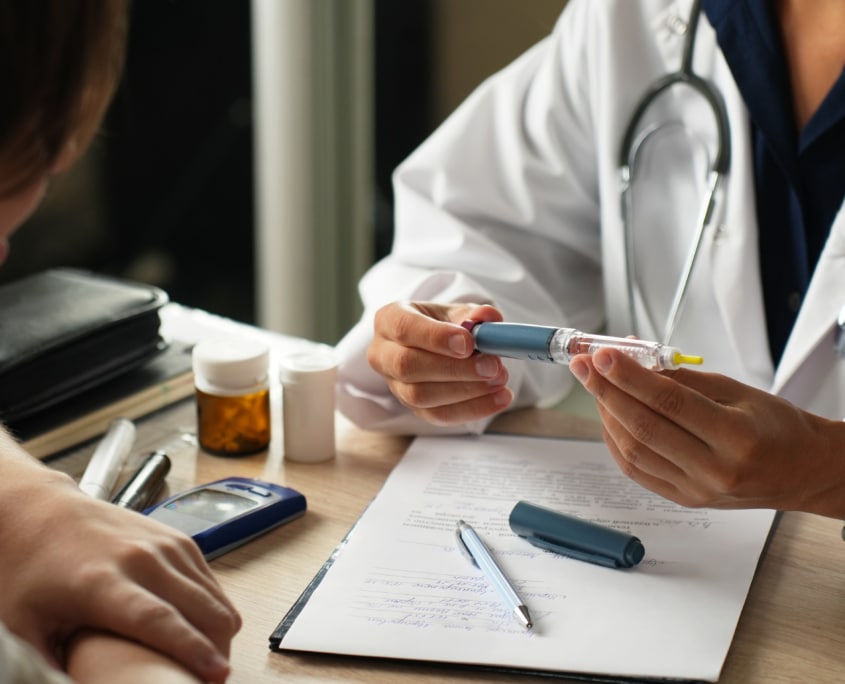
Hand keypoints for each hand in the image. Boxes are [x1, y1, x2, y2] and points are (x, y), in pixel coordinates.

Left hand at [0, 443, 240, 682]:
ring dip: (221, 633)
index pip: (159, 619)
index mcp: (102, 582)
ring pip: (216, 597)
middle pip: (201, 610)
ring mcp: (166, 544)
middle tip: (209, 681)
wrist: (42, 512)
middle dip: (218, 651)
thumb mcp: (25, 627)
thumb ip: (50, 665)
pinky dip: (216, 609)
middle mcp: (142, 558)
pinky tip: (203, 630)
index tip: (217, 674)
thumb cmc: (31, 572)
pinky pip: (213, 582)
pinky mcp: (179, 539)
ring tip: (209, 661)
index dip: (192, 649)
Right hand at [368, 301, 512, 424]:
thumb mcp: (457, 312)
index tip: (469, 344)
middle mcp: (383, 354)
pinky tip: (499, 398)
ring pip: (420, 396)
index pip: (404, 328)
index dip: (436, 338)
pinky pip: (437, 415)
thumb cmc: (443, 325)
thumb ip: (473, 313)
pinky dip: (472, 409)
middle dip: (454, 369)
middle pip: (407, 366)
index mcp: (389, 320)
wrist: (437, 345)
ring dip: (466, 391)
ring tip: (499, 380)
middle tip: (492, 366)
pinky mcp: (411, 407)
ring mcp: (394, 384)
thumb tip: (487, 318)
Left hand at [569, 348, 844, 516]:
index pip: (669, 402)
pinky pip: (636, 470)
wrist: (802, 472)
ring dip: (606, 414)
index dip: (629, 377)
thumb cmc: (776, 426)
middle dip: (606, 392)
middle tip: (584, 365)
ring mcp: (697, 490)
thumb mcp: (739, 391)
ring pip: (633, 451)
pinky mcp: (684, 500)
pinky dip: (615, 440)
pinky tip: (609, 416)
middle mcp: (715, 469)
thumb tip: (634, 362)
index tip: (601, 355)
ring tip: (596, 385)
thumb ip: (684, 380)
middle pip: (643, 428)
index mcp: (737, 437)